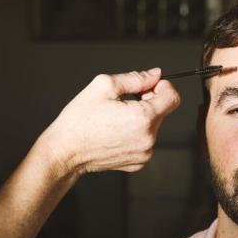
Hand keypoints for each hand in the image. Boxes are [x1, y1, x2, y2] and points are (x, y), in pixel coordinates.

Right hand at [38, 68, 179, 176]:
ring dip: (141, 118)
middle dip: (148, 101)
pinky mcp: (138, 162)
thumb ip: (135, 78)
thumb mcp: (104, 86)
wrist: (65, 151)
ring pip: (153, 126)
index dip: (162, 86)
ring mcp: (144, 153)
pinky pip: (145, 141)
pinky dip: (135, 133)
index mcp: (143, 118)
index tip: (148, 86)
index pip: (173, 97)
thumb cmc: (79, 121)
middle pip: (163, 111)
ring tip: (116, 118)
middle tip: (124, 101)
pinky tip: (116, 131)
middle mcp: (148, 138)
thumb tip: (154, 74)